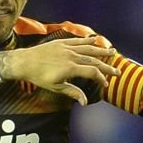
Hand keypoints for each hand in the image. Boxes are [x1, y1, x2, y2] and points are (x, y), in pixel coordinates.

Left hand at [0, 37, 118, 105]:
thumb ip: (72, 92)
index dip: (101, 78)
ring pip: (88, 48)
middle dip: (106, 66)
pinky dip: (87, 40)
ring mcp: (67, 47)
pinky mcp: (61, 42)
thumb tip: (84, 103)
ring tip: (112, 52)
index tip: (105, 84)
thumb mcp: (55, 87)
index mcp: (70, 68)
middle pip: (94, 60)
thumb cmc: (39, 77)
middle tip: (117, 71)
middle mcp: (71, 56)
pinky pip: (78, 40)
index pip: (92, 72)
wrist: (24, 62)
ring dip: (101, 50)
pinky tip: (95, 39)